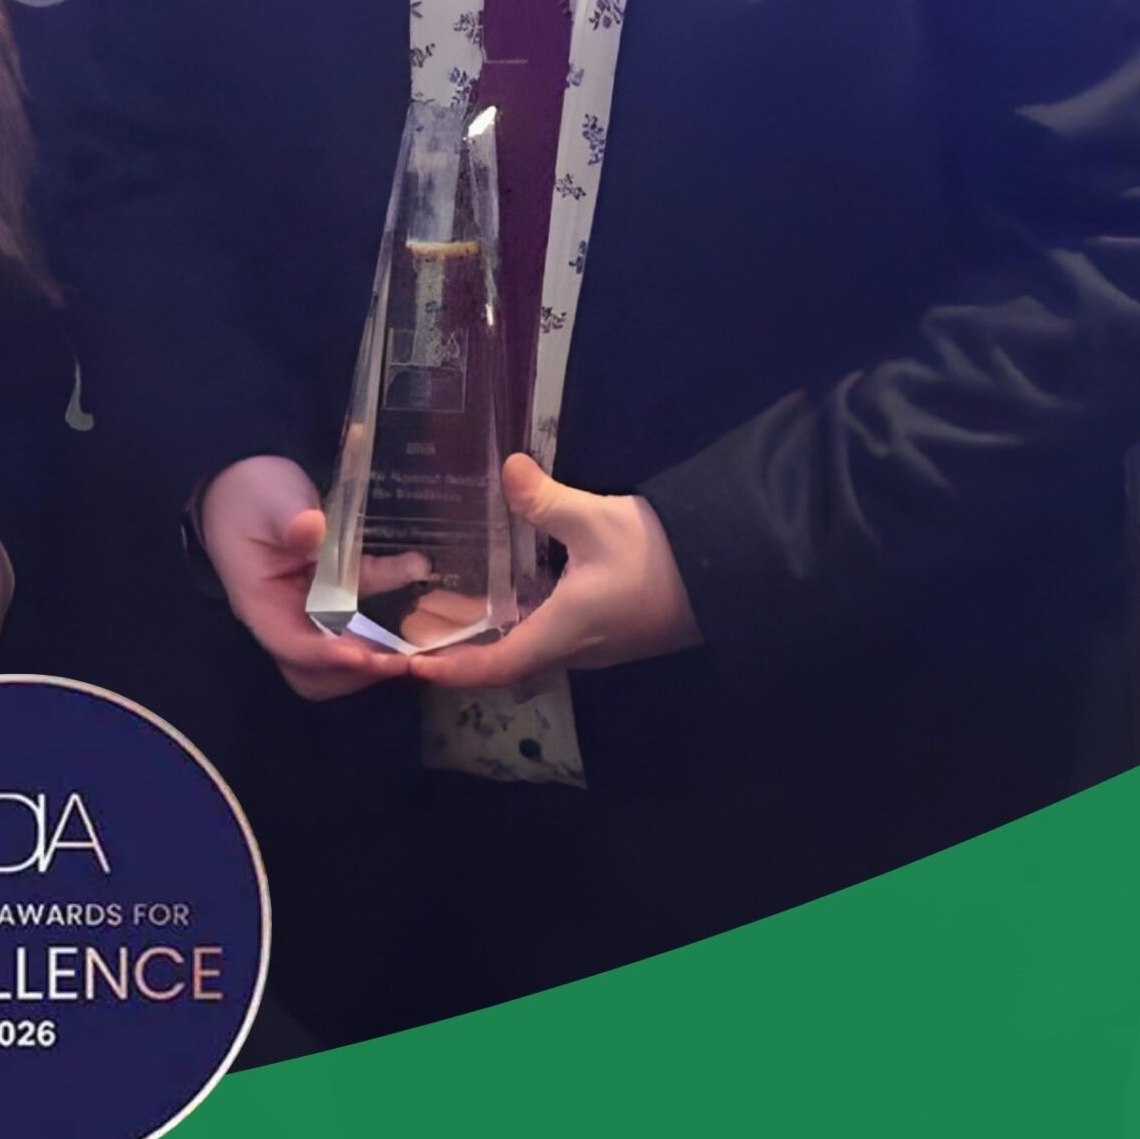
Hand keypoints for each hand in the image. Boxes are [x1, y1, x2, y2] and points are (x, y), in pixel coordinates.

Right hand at [198, 455, 416, 702]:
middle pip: (315, 671)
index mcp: (259, 603)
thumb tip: (310, 530)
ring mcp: (308, 613)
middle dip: (357, 669)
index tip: (364, 654)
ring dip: (378, 653)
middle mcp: (283, 618)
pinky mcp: (331, 600)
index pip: (290, 646)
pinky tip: (415, 579)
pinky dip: (388, 613)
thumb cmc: (251, 492)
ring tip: (416, 639)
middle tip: (401, 657)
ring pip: (341, 657)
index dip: (326, 657)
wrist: (247, 480)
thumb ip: (289, 519)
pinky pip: (360, 620)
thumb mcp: (269, 500)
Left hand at [408, 454, 700, 690]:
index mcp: (563, 632)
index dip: (451, 668)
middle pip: (501, 659)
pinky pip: (543, 633)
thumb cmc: (661, 555)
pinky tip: (495, 593)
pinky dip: (508, 620)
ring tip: (435, 605)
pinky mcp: (604, 628)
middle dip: (453, 645)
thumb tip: (508, 469)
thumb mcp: (599, 520)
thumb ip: (546, 501)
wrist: (731, 572)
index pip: (496, 665)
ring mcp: (591, 642)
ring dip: (479, 631)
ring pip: (522, 646)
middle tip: (408, 625)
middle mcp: (572, 648)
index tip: (410, 665)